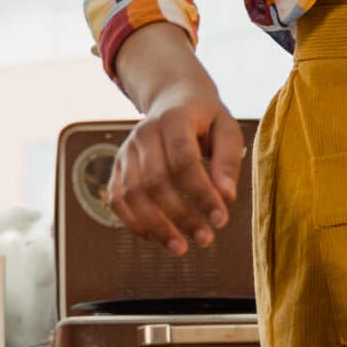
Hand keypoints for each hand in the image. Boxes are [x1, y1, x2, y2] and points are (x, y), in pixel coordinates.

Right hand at [109, 86, 244, 254]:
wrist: (173, 98)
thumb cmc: (205, 118)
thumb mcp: (227, 129)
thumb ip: (229, 161)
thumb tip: (226, 197)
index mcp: (174, 118)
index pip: (184, 160)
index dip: (202, 193)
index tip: (221, 219)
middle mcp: (144, 133)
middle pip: (156, 181)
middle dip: (181, 215)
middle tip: (206, 239)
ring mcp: (126, 150)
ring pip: (132, 194)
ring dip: (156, 226)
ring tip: (181, 248)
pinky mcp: (117, 167)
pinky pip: (118, 200)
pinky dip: (135, 223)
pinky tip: (159, 238)